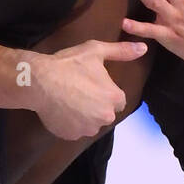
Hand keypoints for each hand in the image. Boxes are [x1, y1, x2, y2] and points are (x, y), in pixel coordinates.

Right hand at [29, 39, 147, 139]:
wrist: (40, 82)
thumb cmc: (69, 64)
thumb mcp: (96, 51)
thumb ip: (121, 51)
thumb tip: (143, 48)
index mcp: (114, 98)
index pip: (119, 101)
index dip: (107, 93)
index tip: (94, 85)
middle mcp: (105, 117)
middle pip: (105, 114)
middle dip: (97, 106)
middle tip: (80, 92)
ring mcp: (87, 129)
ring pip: (90, 124)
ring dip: (84, 116)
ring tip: (69, 101)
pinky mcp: (71, 136)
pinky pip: (75, 130)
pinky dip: (70, 123)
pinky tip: (62, 110)